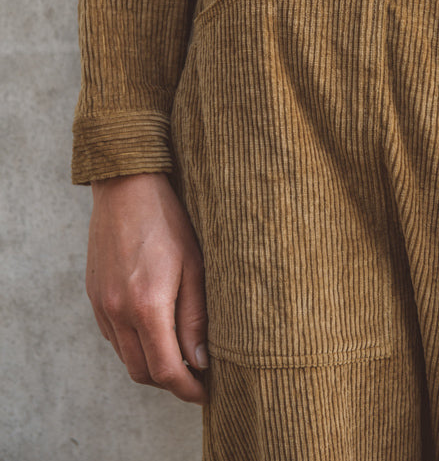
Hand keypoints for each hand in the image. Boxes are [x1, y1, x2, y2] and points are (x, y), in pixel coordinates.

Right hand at [86, 172, 207, 404]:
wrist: (126, 186)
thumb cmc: (168, 220)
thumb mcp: (195, 265)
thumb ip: (196, 316)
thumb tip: (202, 360)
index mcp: (147, 306)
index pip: (165, 370)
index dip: (187, 389)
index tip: (205, 392)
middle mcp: (118, 311)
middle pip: (142, 372)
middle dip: (170, 381)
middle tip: (196, 374)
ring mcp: (101, 304)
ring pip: (125, 357)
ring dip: (150, 363)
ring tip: (178, 352)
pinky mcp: (93, 295)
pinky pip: (112, 336)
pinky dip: (133, 344)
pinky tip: (154, 328)